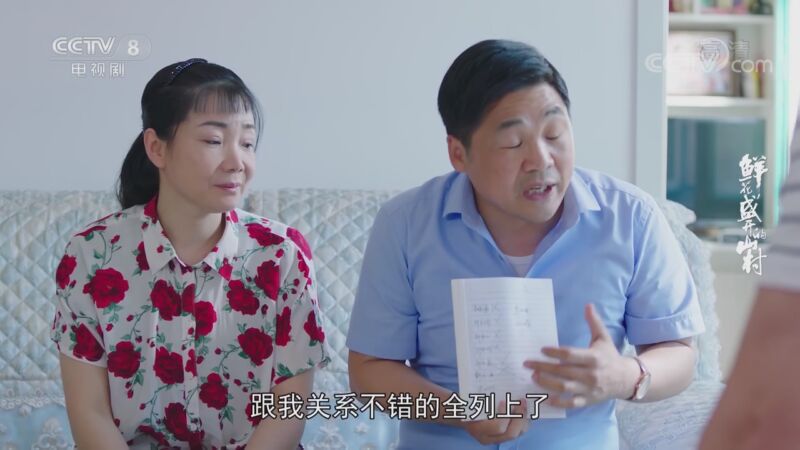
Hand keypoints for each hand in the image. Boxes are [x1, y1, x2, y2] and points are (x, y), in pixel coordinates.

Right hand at [462, 398, 529, 444]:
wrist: (461, 415)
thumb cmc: (466, 404)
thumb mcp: (468, 401)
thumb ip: (480, 398)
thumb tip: (496, 386)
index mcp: (478, 429)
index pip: (498, 427)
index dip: (505, 414)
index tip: (504, 401)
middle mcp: (488, 437)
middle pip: (511, 433)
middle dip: (520, 417)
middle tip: (521, 401)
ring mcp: (496, 439)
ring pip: (517, 433)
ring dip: (524, 418)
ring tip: (524, 404)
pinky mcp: (503, 436)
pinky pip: (518, 431)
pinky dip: (524, 420)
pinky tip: (523, 409)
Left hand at [523, 304, 638, 407]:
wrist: (626, 379)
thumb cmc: (610, 356)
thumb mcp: (603, 338)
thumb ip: (594, 322)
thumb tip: (588, 305)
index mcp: (593, 358)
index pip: (570, 354)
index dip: (555, 352)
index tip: (542, 350)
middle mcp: (591, 374)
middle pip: (563, 371)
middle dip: (543, 367)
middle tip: (527, 364)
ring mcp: (589, 389)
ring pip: (565, 387)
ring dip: (547, 383)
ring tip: (533, 377)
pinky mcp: (588, 400)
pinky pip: (572, 403)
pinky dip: (559, 403)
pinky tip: (546, 398)